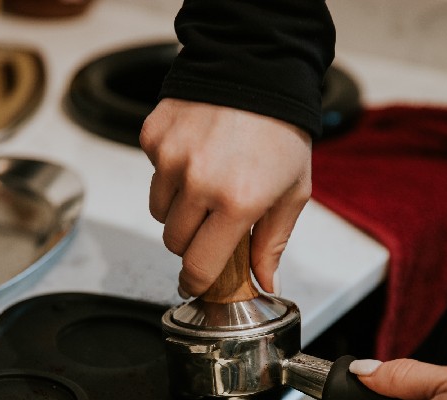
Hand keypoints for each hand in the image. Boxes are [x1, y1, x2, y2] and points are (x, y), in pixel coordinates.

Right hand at [140, 98, 311, 296]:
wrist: (256, 69)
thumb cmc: (281, 131)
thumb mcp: (292, 192)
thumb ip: (273, 243)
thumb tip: (263, 282)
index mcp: (238, 202)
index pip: (200, 265)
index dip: (196, 281)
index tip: (195, 283)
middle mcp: (199, 183)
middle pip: (174, 242)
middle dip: (192, 240)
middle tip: (213, 221)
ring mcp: (171, 158)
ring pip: (159, 211)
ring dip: (178, 208)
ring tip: (207, 183)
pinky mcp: (154, 137)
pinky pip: (153, 174)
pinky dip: (169, 173)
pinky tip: (196, 154)